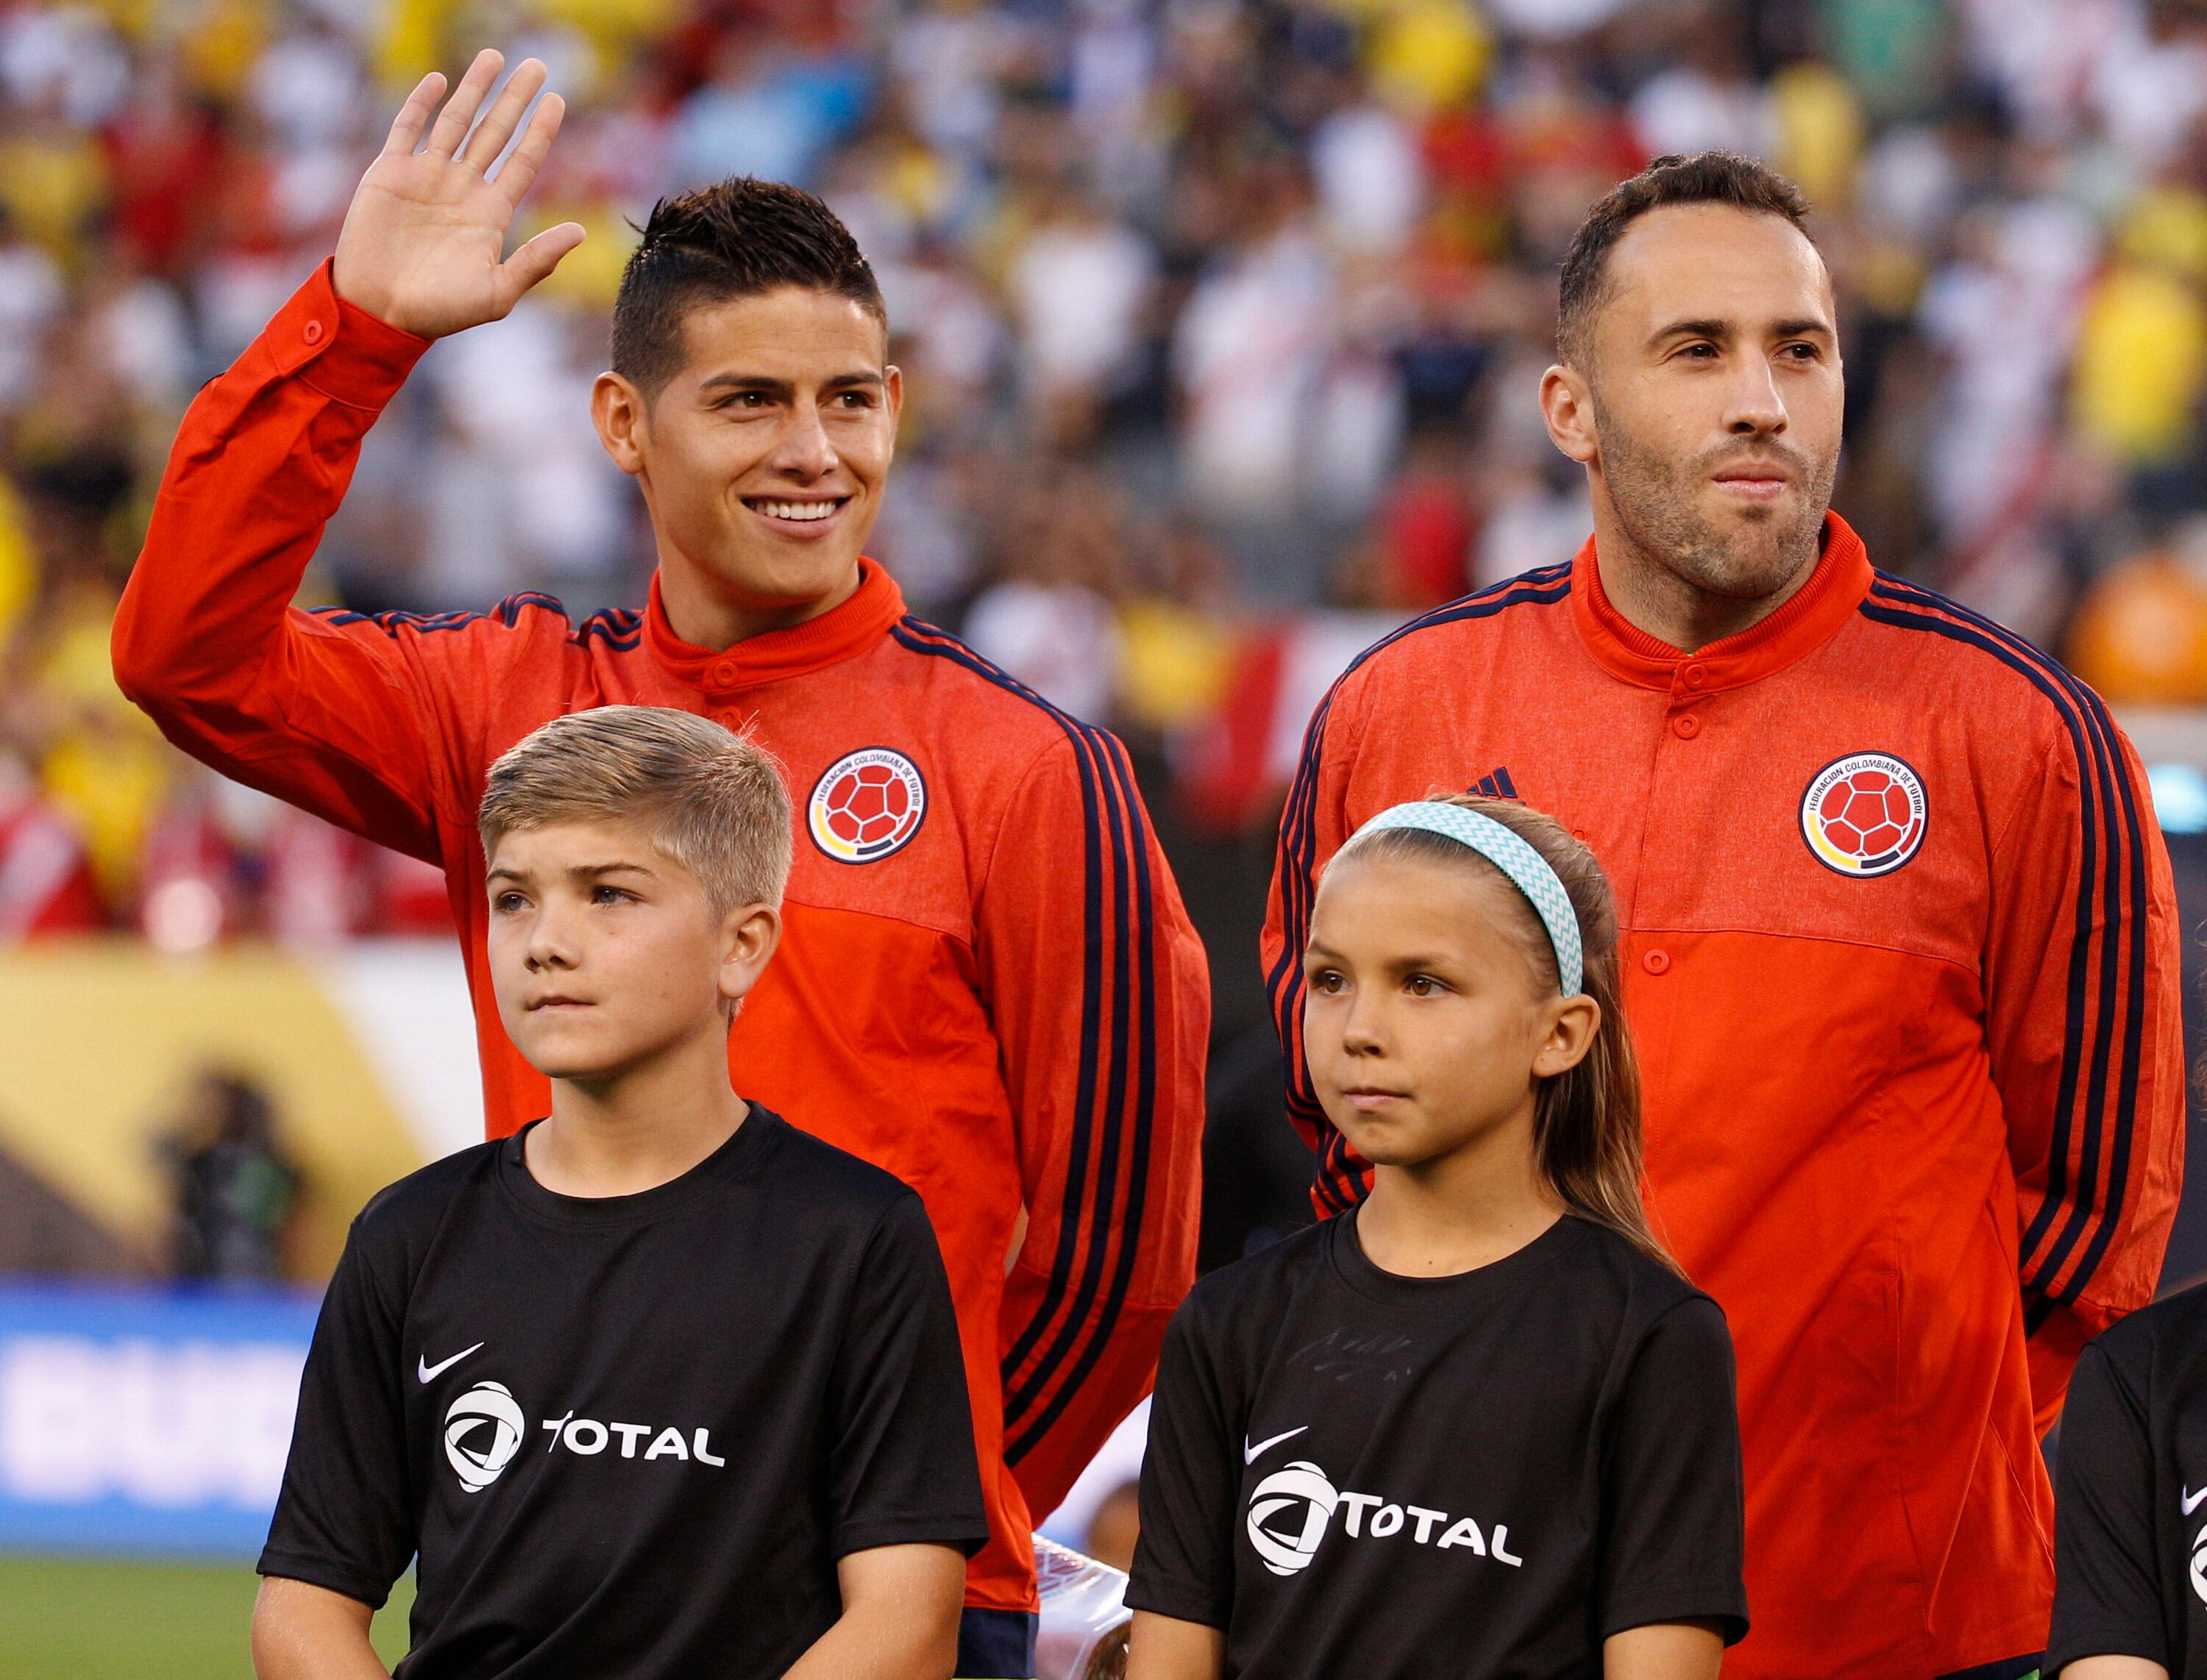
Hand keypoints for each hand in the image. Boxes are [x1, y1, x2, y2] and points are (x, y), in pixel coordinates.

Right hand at [332, 50, 584, 338]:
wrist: (380, 311)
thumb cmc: (440, 311)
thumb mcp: (497, 292)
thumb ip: (537, 261)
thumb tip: (581, 231)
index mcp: (490, 213)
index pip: (523, 162)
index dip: (540, 130)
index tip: (557, 99)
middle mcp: (462, 188)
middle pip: (495, 132)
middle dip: (515, 99)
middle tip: (537, 65)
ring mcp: (427, 177)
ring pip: (456, 121)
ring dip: (475, 89)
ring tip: (494, 57)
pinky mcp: (390, 173)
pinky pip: (408, 128)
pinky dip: (422, 103)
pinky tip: (440, 80)